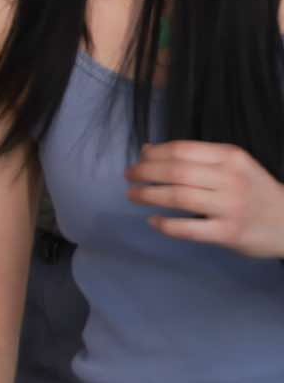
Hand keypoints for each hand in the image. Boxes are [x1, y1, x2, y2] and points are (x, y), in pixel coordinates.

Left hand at [126, 141, 283, 257]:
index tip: (139, 159)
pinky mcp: (228, 233)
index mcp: (231, 158)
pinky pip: (187, 228)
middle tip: (130, 176)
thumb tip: (148, 150)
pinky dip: (164, 224)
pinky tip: (153, 220)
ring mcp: (230, 207)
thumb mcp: (233, 166)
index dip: (154, 154)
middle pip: (176, 171)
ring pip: (178, 197)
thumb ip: (195, 158)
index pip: (183, 150)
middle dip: (146, 172)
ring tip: (133, 195)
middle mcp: (231, 179)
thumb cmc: (253, 191)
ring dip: (148, 195)